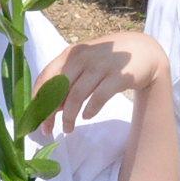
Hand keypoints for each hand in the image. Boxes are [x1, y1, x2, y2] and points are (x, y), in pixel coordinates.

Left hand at [39, 30, 166, 133]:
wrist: (143, 51)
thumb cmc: (107, 61)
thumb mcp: (84, 64)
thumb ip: (68, 81)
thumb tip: (51, 107)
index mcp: (70, 54)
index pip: (46, 76)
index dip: (38, 99)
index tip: (36, 118)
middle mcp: (83, 57)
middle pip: (58, 88)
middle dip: (50, 112)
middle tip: (48, 129)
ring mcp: (101, 66)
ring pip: (76, 95)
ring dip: (70, 116)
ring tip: (68, 129)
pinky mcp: (118, 76)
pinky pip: (99, 96)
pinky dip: (90, 109)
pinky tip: (87, 116)